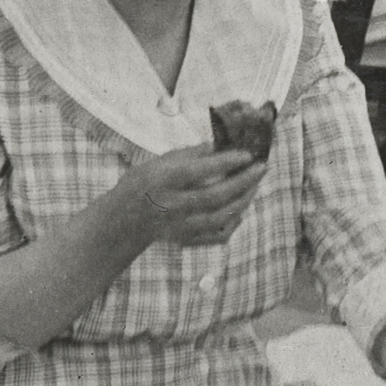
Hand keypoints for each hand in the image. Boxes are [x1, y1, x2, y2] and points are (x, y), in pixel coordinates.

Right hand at [108, 146, 265, 248]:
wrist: (124, 221)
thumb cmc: (142, 183)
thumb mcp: (158, 162)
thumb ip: (190, 154)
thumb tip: (220, 145)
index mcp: (162, 181)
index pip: (197, 171)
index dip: (224, 162)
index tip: (247, 154)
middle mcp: (172, 206)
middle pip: (214, 195)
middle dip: (243, 181)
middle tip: (262, 167)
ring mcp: (180, 227)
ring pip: (221, 217)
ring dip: (244, 200)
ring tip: (256, 184)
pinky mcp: (187, 240)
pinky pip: (218, 235)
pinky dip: (234, 222)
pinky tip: (241, 207)